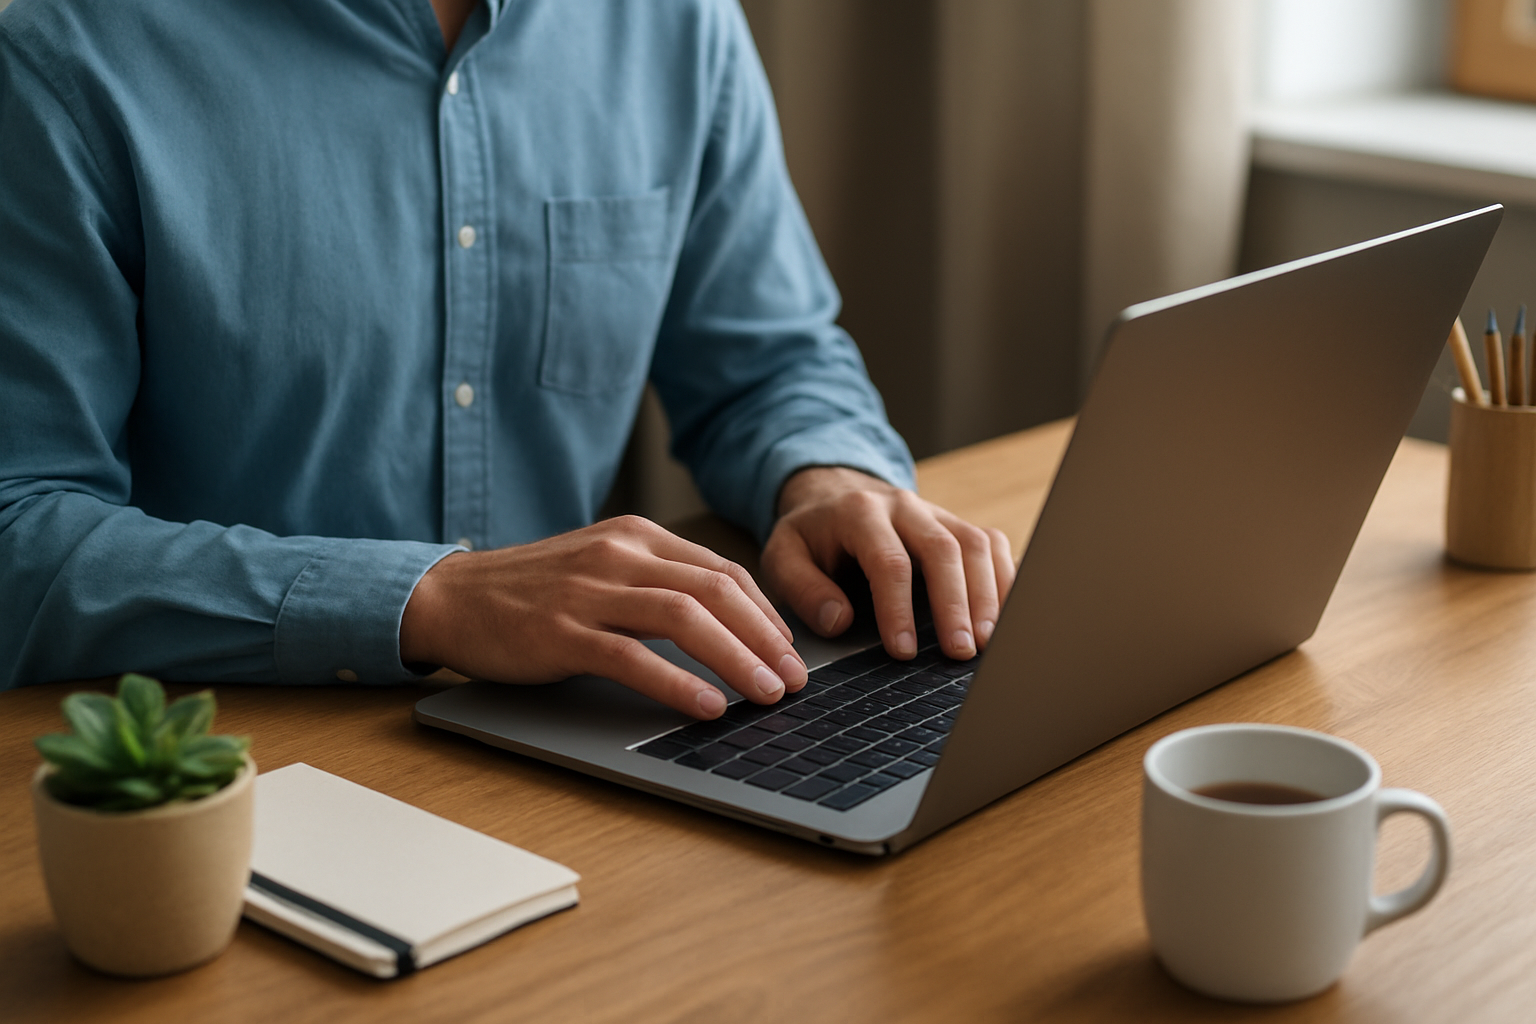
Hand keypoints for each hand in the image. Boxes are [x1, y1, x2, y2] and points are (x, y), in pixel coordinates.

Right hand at [399, 516, 806, 718]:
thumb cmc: (533, 591)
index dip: (766, 613)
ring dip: (737, 658)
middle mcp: (620, 554)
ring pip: (685, 618)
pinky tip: (707, 705)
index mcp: (637, 535)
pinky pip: (632, 656)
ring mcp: (590, 590)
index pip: (723, 570)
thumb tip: (728, 625)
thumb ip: (657, 583)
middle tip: (795, 679)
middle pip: (716, 590)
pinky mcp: (562, 631)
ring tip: (767, 693)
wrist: (452, 597)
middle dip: (766, 638)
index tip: (791, 651)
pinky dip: (677, 682)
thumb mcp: (603, 567)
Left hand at [761, 467, 1014, 661]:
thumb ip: (803, 588)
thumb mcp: (783, 556)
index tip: (904, 650)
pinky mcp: (957, 524)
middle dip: (956, 604)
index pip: (888, 561)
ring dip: (987, 596)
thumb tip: (839, 621)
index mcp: (858, 512)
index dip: (899, 608)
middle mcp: (904, 506)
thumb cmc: (811, 537)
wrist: (833, 495)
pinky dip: (1005, 579)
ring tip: (988, 643)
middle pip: (943, 550)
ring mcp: (936, 512)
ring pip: (975, 545)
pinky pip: (993, 544)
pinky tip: (1007, 618)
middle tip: (960, 653)